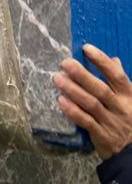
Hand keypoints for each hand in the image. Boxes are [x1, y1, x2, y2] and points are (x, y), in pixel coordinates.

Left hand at [54, 44, 131, 159]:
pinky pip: (86, 122)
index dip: (102, 61)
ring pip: (91, 104)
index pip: (116, 75)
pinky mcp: (101, 135)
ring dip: (73, 91)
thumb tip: (114, 59)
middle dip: (82, 75)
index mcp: (129, 96)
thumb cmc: (128, 118)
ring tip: (57, 79)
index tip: (86, 48)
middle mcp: (121, 108)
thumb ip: (119, 80)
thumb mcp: (130, 99)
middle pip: (101, 89)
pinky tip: (61, 101)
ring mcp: (111, 122)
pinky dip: (73, 111)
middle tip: (65, 63)